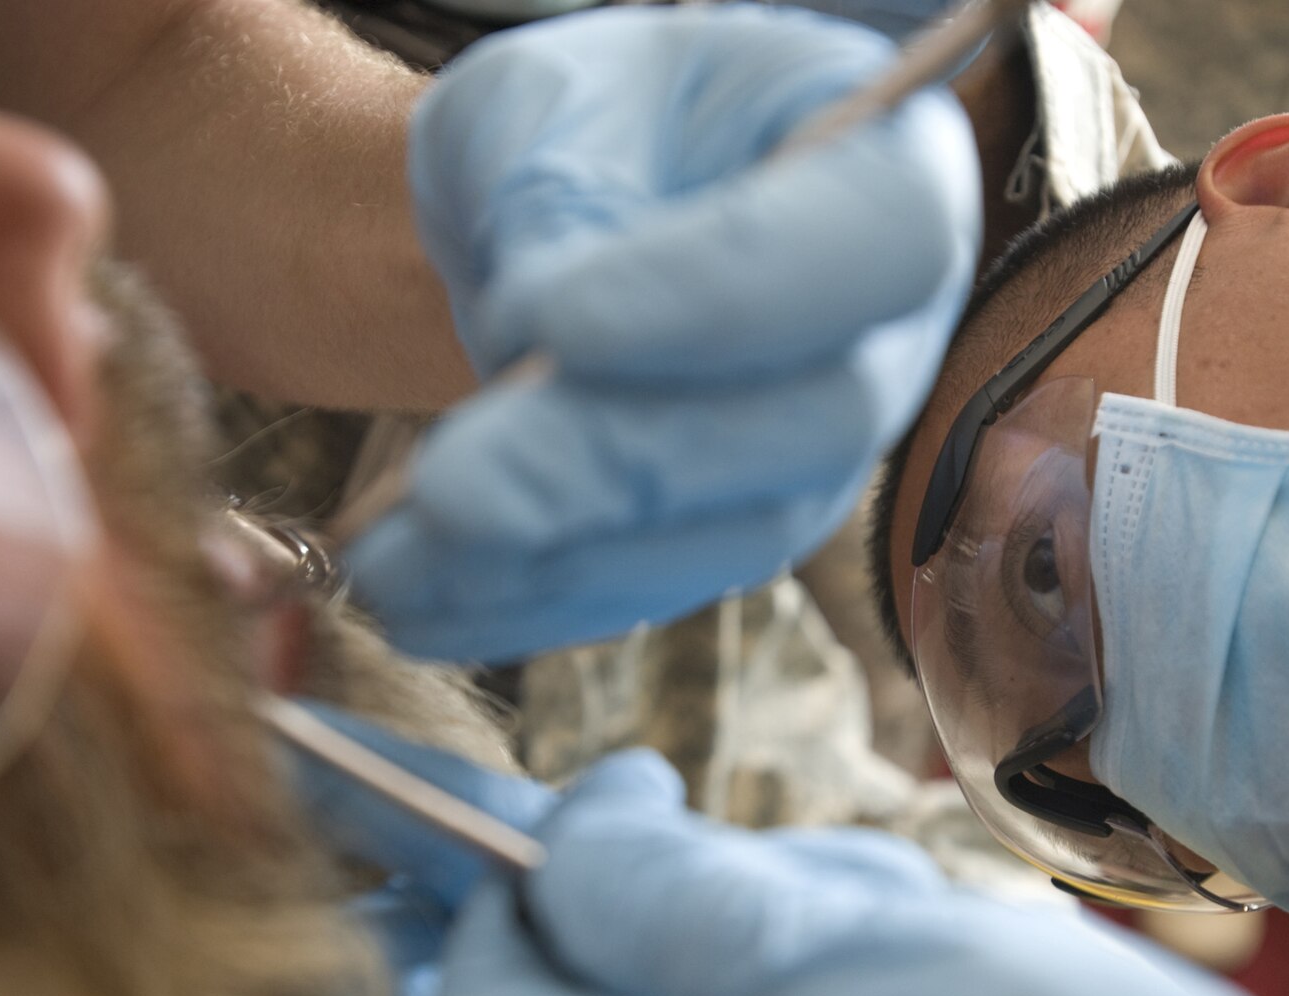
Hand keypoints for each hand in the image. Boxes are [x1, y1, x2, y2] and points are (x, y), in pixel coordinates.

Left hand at [352, 4, 979, 662]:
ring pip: (734, 534)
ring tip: (398, 561)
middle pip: (809, 420)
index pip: (876, 239)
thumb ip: (554, 189)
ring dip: (558, 558)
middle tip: (452, 485)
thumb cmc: (575, 130)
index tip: (553, 319)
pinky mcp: (739, 536)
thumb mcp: (544, 99)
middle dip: (617, 463)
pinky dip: (534, 603)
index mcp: (890, 164)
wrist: (555, 226)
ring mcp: (824, 452)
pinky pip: (660, 590)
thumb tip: (537, 335)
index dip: (727, 293)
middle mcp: (887, 330)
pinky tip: (421, 601)